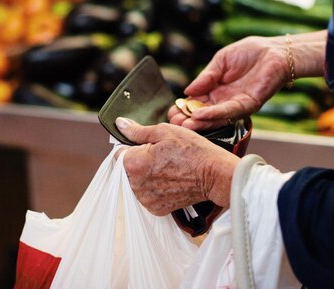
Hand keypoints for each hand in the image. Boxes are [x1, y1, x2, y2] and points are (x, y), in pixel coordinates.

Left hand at [116, 117, 238, 214]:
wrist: (214, 175)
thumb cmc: (192, 150)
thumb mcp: (165, 131)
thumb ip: (138, 130)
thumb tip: (120, 124)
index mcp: (134, 163)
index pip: (119, 153)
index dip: (132, 146)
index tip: (148, 145)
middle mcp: (135, 184)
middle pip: (127, 169)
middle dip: (139, 161)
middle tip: (161, 156)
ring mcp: (145, 199)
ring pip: (136, 183)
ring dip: (146, 176)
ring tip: (168, 168)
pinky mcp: (156, 209)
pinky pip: (147, 196)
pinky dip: (155, 188)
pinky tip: (170, 180)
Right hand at [169, 36, 289, 130]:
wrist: (276, 51)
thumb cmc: (250, 52)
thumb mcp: (221, 61)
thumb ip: (206, 76)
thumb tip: (188, 90)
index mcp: (216, 89)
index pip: (196, 102)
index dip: (184, 107)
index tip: (171, 111)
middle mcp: (225, 100)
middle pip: (203, 114)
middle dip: (188, 119)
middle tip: (173, 123)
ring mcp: (236, 104)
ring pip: (215, 117)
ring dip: (199, 122)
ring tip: (184, 125)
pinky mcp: (249, 104)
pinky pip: (229, 111)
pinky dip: (214, 114)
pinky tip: (200, 115)